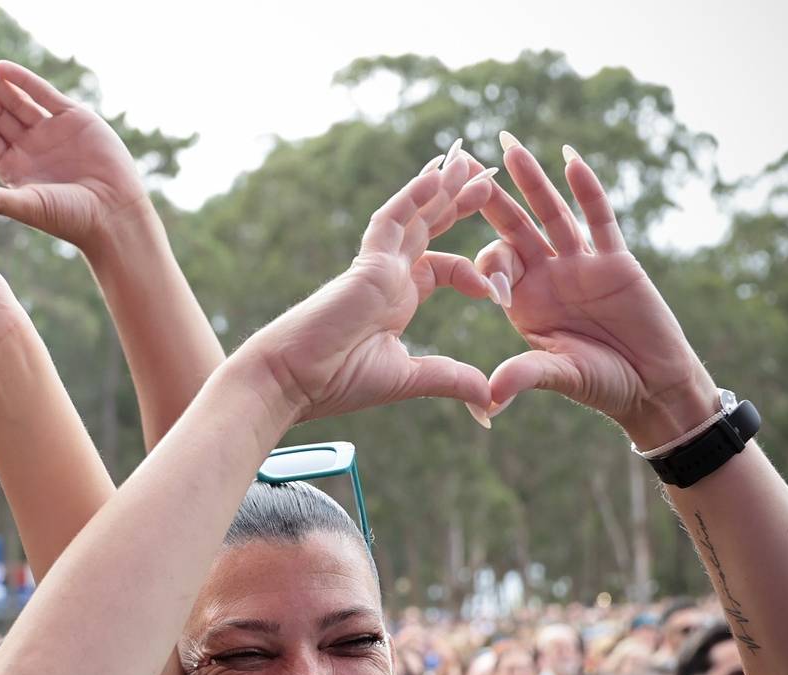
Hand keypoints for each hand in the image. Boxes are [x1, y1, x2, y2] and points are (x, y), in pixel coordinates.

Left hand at [0, 61, 150, 253]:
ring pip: (18, 102)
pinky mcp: (71, 117)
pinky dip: (25, 80)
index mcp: (11, 167)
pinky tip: (4, 67)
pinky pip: (44, 94)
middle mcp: (27, 146)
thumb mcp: (28, 206)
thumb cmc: (69, 217)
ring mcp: (48, 129)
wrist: (114, 210)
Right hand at [229, 147, 497, 421]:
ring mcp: (376, 266)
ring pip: (414, 215)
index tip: (494, 295)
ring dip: (441, 188)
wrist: (292, 380)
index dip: (472, 272)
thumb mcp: (407, 379)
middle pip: (429, 228)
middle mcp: (388, 277)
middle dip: (457, 203)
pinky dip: (414, 195)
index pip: (442, 267)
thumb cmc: (336, 382)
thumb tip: (488, 400)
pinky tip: (438, 173)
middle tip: (487, 178)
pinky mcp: (367, 264)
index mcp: (397, 301)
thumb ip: (449, 379)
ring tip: (469, 161)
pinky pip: (392, 219)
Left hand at [473, 137, 718, 444]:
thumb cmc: (602, 384)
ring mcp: (580, 263)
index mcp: (524, 301)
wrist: (651, 384)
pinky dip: (587, 189)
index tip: (489, 286)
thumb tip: (490, 396)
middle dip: (489, 197)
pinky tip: (570, 158)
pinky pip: (599, 219)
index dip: (488, 265)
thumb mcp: (561, 377)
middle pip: (513, 227)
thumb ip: (526, 375)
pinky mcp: (616, 260)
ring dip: (531, 180)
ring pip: (551, 213)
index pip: (495, 266)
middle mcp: (546, 275)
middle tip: (462, 163)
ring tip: (508, 147)